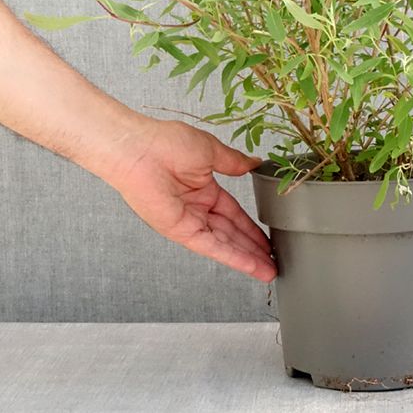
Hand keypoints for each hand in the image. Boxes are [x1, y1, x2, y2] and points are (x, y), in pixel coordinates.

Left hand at [105, 118, 276, 282]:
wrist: (138, 150)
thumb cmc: (165, 142)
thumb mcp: (211, 150)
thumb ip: (234, 161)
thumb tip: (253, 162)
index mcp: (204, 187)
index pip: (234, 213)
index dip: (252, 227)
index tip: (267, 237)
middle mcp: (196, 207)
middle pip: (232, 233)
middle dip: (253, 248)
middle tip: (273, 260)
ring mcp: (188, 221)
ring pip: (225, 243)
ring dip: (247, 258)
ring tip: (268, 269)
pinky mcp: (180, 231)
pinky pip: (212, 246)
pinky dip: (232, 256)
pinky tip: (250, 264)